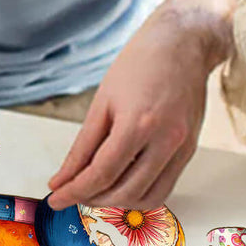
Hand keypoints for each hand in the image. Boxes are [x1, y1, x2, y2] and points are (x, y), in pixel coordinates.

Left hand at [46, 0, 228, 209]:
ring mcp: (182, 147)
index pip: (101, 173)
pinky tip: (121, 182)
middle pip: (124, 191)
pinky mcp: (190, 150)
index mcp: (138, 123)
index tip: (55, 198)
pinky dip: (139, 193)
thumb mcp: (102, 103)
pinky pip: (165, 187)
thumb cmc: (140, 64)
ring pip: (148, 198)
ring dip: (117, 201)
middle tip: (72, 192)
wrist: (183, 44)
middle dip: (92, 198)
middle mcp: (166, 140)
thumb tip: (62, 179)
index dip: (74, 191)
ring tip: (96, 189)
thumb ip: (82, 147)